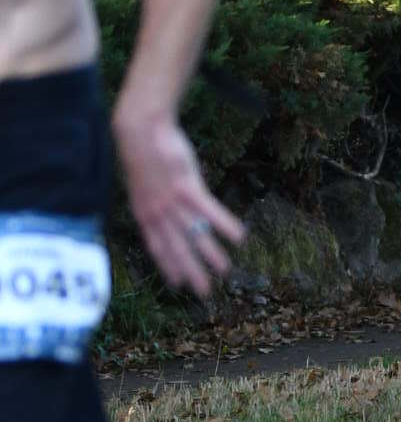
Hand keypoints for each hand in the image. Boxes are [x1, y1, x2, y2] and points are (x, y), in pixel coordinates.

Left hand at [113, 111, 245, 297]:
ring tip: (225, 270)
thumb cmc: (144, 150)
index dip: (167, 266)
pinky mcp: (186, 187)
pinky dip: (223, 224)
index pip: (156, 247)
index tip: (177, 284)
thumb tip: (165, 205)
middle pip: (177, 248)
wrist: (140, 129)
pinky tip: (239, 237)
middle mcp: (157, 212)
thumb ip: (155, 197)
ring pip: (194, 234)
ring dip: (210, 254)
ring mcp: (171, 201)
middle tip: (204, 292)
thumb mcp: (145, 179)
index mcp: (144, 212)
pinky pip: (208, 211)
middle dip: (191, 271)